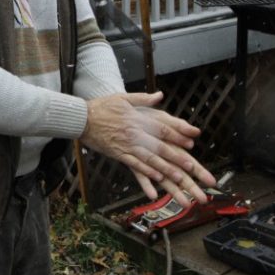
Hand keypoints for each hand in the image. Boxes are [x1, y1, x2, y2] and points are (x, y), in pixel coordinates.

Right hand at [78, 91, 215, 206]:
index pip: (162, 126)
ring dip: (165, 168)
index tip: (193, 138)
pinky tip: (157, 179)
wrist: (81, 118)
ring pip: (149, 159)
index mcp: (137, 118)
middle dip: (176, 156)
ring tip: (178, 177)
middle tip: (191, 164)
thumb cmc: (102, 107)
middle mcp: (134, 133)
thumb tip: (160, 95)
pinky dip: (147, 173)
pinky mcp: (118, 154)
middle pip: (159, 146)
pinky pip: (134, 165)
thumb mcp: (123, 98)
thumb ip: (143, 98)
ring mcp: (126, 145)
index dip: (179, 133)